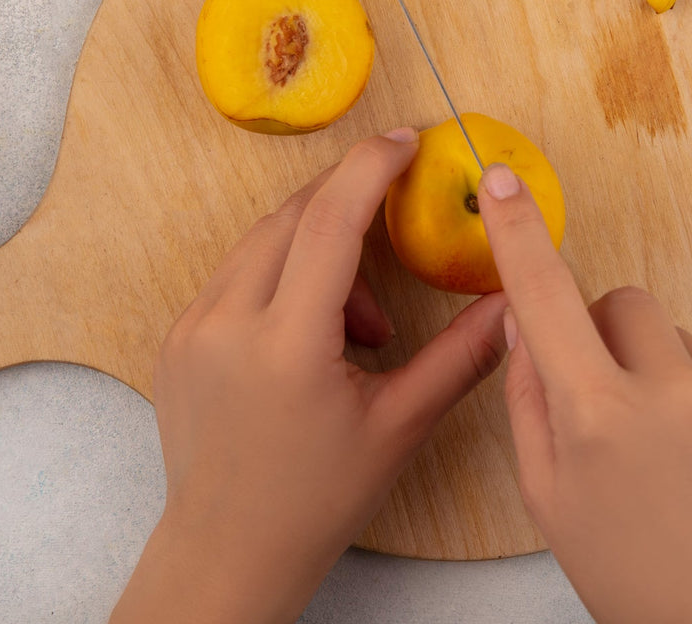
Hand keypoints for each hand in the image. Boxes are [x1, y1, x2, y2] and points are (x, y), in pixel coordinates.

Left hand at [111, 129, 507, 623]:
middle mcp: (227, 323)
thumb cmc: (316, 499)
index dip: (371, 167)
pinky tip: (313, 325)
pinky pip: (237, 271)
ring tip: (359, 318)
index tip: (405, 140)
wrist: (226, 552)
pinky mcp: (178, 336)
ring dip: (318, 246)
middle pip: (295, 216)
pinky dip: (283, 272)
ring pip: (264, 239)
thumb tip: (512, 303)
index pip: (330, 221)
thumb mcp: (400, 426)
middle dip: (350, 203)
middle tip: (395, 217)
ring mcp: (192, 327)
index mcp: (286, 345)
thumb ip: (461, 357)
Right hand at [477, 163, 691, 623]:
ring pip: (675, 335)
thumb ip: (527, 395)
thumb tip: (523, 319)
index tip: (500, 184)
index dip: (517, 233)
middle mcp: (669, 393)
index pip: (544, 297)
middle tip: (607, 393)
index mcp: (597, 414)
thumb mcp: (545, 492)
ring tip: (664, 441)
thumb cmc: (625, 571)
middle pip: (623, 301)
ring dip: (658, 367)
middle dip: (604, 331)